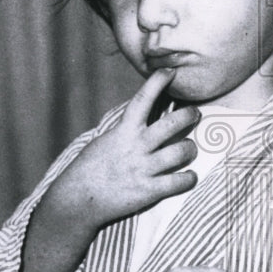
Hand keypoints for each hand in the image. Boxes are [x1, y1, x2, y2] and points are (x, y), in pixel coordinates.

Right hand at [54, 67, 199, 230]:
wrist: (77, 199)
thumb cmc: (90, 168)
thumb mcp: (106, 141)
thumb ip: (126, 130)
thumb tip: (144, 117)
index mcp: (124, 131)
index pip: (143, 100)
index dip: (158, 83)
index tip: (170, 72)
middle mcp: (136, 147)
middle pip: (172, 124)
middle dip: (189, 115)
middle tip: (195, 113)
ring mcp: (144, 169)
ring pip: (181, 151)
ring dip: (191, 148)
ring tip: (191, 148)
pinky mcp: (149, 191)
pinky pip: (179, 182)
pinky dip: (189, 178)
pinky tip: (189, 176)